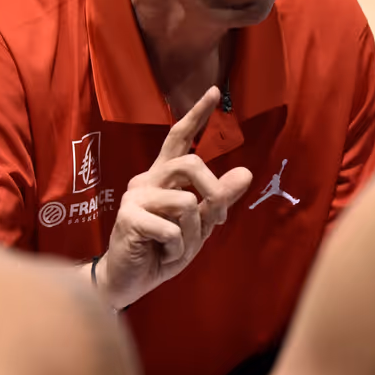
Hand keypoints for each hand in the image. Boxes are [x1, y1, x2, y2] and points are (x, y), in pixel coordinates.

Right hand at [95, 87, 252, 309]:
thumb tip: (246, 172)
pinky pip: (172, 229)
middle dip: (213, 192)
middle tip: (217, 219)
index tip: (212, 91)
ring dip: (193, 233)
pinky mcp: (128, 217)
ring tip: (176, 248)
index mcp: (162, 177)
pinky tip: (161, 255)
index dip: (196, 115)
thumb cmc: (161, 251)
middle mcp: (146, 179)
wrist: (128, 282)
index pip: (179, 138)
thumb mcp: (198, 226)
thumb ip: (218, 200)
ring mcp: (134, 196)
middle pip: (191, 164)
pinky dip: (176, 250)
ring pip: (187, 202)